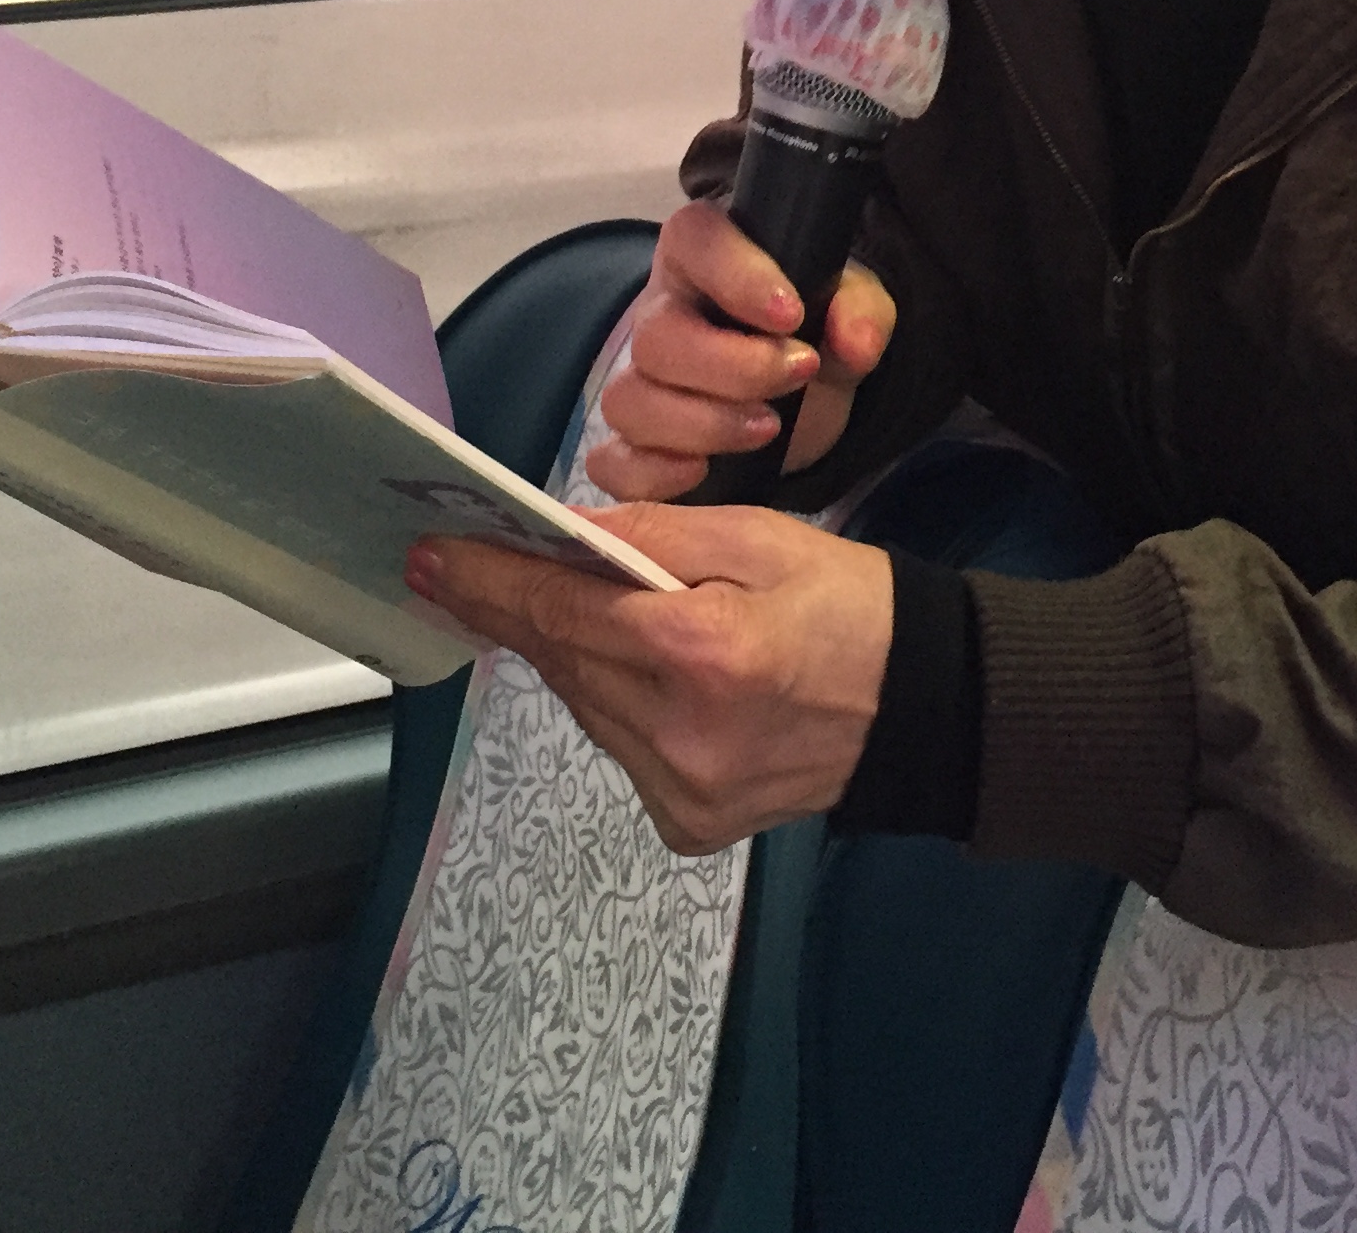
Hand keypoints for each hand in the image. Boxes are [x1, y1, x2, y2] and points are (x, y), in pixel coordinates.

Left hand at [408, 502, 891, 852]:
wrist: (926, 710)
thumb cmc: (848, 604)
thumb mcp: (761, 536)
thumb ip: (654, 531)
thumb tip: (561, 531)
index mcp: (705, 649)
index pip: (565, 610)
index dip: (491, 581)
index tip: (431, 559)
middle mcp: (682, 734)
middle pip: (566, 661)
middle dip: (522, 611)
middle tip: (473, 568)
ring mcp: (683, 791)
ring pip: (586, 709)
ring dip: (574, 658)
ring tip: (576, 613)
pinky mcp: (689, 825)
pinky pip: (621, 750)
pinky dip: (618, 707)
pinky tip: (648, 677)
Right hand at [589, 196, 893, 502]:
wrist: (802, 391)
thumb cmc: (811, 330)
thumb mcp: (851, 307)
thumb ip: (860, 312)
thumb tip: (853, 343)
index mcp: (703, 256)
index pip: (694, 240)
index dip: (738, 277)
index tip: (792, 315)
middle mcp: (659, 311)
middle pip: (657, 337)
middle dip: (733, 367)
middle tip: (798, 374)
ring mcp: (638, 378)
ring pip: (630, 400)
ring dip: (703, 423)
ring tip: (769, 428)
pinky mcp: (633, 442)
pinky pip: (612, 463)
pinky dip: (653, 474)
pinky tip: (705, 471)